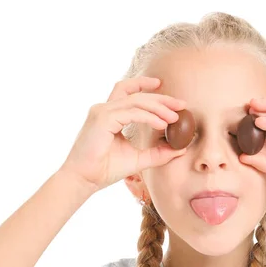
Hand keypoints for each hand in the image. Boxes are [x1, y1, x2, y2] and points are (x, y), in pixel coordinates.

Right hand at [58, 76, 187, 190]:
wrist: (85, 180)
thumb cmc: (105, 170)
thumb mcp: (138, 160)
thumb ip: (158, 153)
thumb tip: (180, 149)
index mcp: (110, 115)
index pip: (129, 92)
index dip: (146, 86)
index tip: (166, 90)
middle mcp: (104, 109)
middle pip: (137, 94)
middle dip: (161, 98)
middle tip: (181, 104)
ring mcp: (102, 111)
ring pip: (136, 101)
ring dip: (158, 108)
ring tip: (175, 118)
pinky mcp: (102, 118)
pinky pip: (131, 112)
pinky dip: (148, 117)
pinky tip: (161, 124)